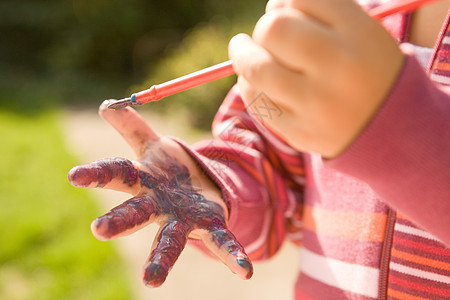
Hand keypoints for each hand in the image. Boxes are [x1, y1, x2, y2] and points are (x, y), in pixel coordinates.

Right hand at [68, 101, 252, 286]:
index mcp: (144, 180)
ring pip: (169, 240)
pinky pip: (221, 242)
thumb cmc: (167, 170)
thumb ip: (132, 126)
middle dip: (119, 221)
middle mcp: (157, 206)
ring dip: (160, 260)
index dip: (96, 173)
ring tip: (151, 281)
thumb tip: (108, 105)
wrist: (196, 188)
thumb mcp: (152, 144)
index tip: (74, 175)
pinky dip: (232, 257)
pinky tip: (245, 272)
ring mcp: (182, 220)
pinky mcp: (209, 226)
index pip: (116, 174)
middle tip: (99, 230)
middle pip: (135, 212)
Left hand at [229, 0, 403, 157]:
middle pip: (273, 29)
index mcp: (358, 33)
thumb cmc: (366, 71)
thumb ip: (320, 14)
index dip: (283, 3)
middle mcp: (339, 66)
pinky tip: (256, 81)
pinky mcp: (301, 132)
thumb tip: (270, 10)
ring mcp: (318, 103)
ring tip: (244, 52)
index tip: (283, 12)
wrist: (393, 129)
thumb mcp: (360, 32)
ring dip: (242, 55)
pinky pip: (257, 101)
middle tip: (265, 36)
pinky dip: (250, 85)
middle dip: (263, 29)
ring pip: (257, 68)